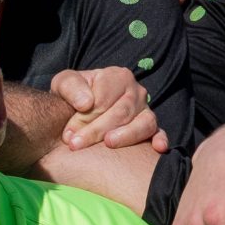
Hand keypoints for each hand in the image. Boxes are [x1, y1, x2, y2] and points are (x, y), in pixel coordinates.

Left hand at [48, 66, 165, 152]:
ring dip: (126, 135)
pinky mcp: (152, 128)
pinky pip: (159, 133)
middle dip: (97, 130)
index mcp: (118, 76)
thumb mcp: (64, 84)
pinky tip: (157, 147)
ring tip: (108, 144)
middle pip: (121, 112)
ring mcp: (146, 110)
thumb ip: (70, 87)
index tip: (68, 134)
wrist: (79, 109)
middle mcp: (137, 92)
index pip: (105, 98)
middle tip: (75, 145)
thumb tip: (86, 103)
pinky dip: (160, 140)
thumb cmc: (73, 96)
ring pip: (143, 123)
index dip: (85, 117)